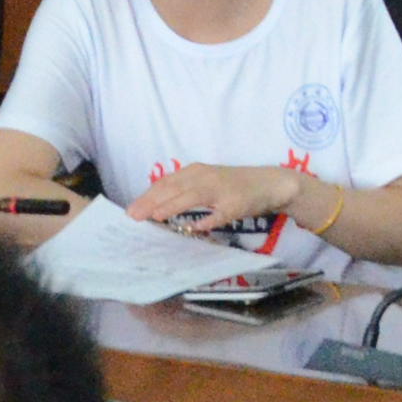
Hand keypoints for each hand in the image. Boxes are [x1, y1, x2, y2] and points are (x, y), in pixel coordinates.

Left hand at [137, 164, 298, 238]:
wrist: (269, 183)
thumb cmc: (234, 185)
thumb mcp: (205, 183)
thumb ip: (184, 192)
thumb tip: (157, 207)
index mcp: (195, 172)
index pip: (165, 183)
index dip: (147, 196)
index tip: (131, 209)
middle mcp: (205, 177)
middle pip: (173, 188)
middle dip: (152, 202)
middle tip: (134, 216)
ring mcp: (221, 189)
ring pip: (192, 196)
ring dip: (172, 206)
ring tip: (155, 217)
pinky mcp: (236, 204)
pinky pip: (219, 213)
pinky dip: (206, 220)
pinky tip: (194, 228)